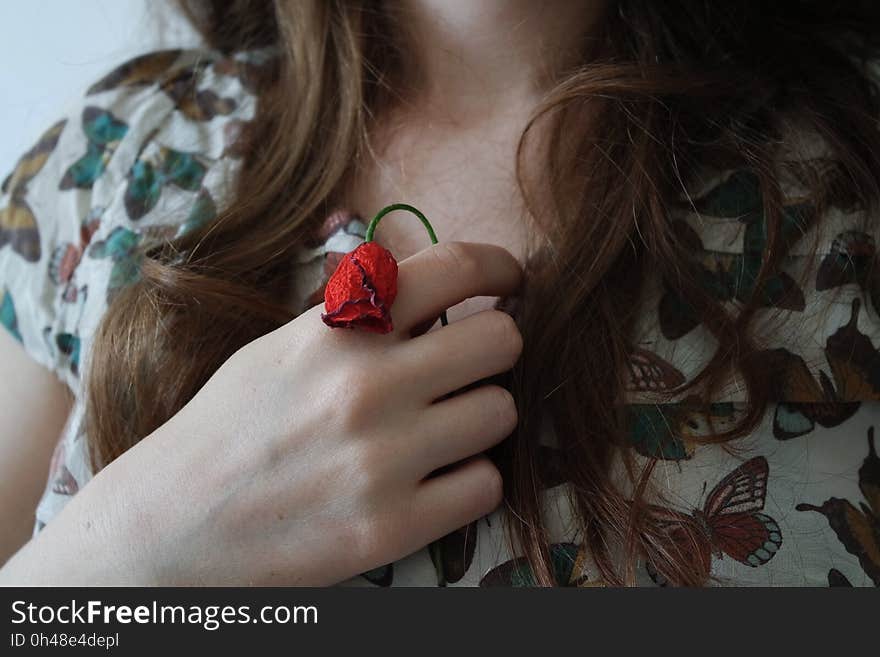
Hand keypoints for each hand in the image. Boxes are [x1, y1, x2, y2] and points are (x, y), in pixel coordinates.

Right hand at [0, 241, 522, 584]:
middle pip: (501, 341)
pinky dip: (469, 479)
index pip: (453, 267)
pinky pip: (485, 484)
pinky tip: (434, 478)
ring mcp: (381, 461)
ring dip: (481, 418)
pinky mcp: (391, 528)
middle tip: (472, 364)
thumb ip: (357, 314)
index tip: (511, 282)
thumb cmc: (230, 426)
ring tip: (442, 428)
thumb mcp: (281, 346)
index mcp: (334, 329)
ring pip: (502, 413)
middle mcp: (364, 387)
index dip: (499, 266)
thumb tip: (433, 285)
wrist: (172, 525)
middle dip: (495, 348)